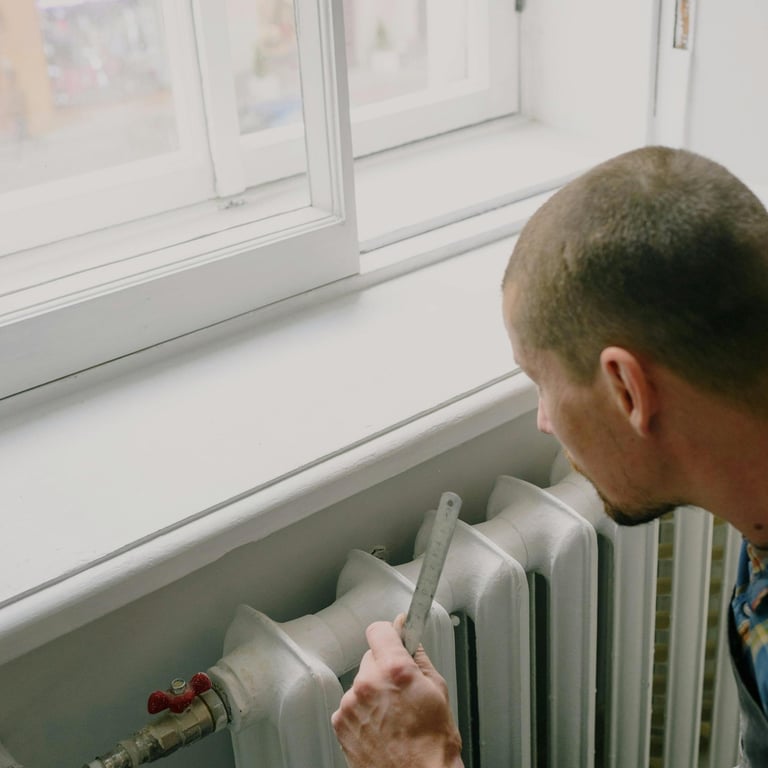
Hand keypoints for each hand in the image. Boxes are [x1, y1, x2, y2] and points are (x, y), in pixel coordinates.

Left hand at [331, 615, 462, 767]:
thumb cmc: (432, 746)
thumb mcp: (439, 691)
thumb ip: (419, 659)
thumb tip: (411, 640)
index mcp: (394, 670)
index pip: (379, 630)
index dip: (390, 633)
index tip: (395, 638)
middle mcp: (367, 683)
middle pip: (371, 657)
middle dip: (385, 667)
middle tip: (402, 689)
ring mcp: (350, 704)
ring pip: (361, 682)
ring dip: (373, 691)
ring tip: (393, 715)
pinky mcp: (340, 723)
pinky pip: (351, 704)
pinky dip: (362, 711)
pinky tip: (381, 727)